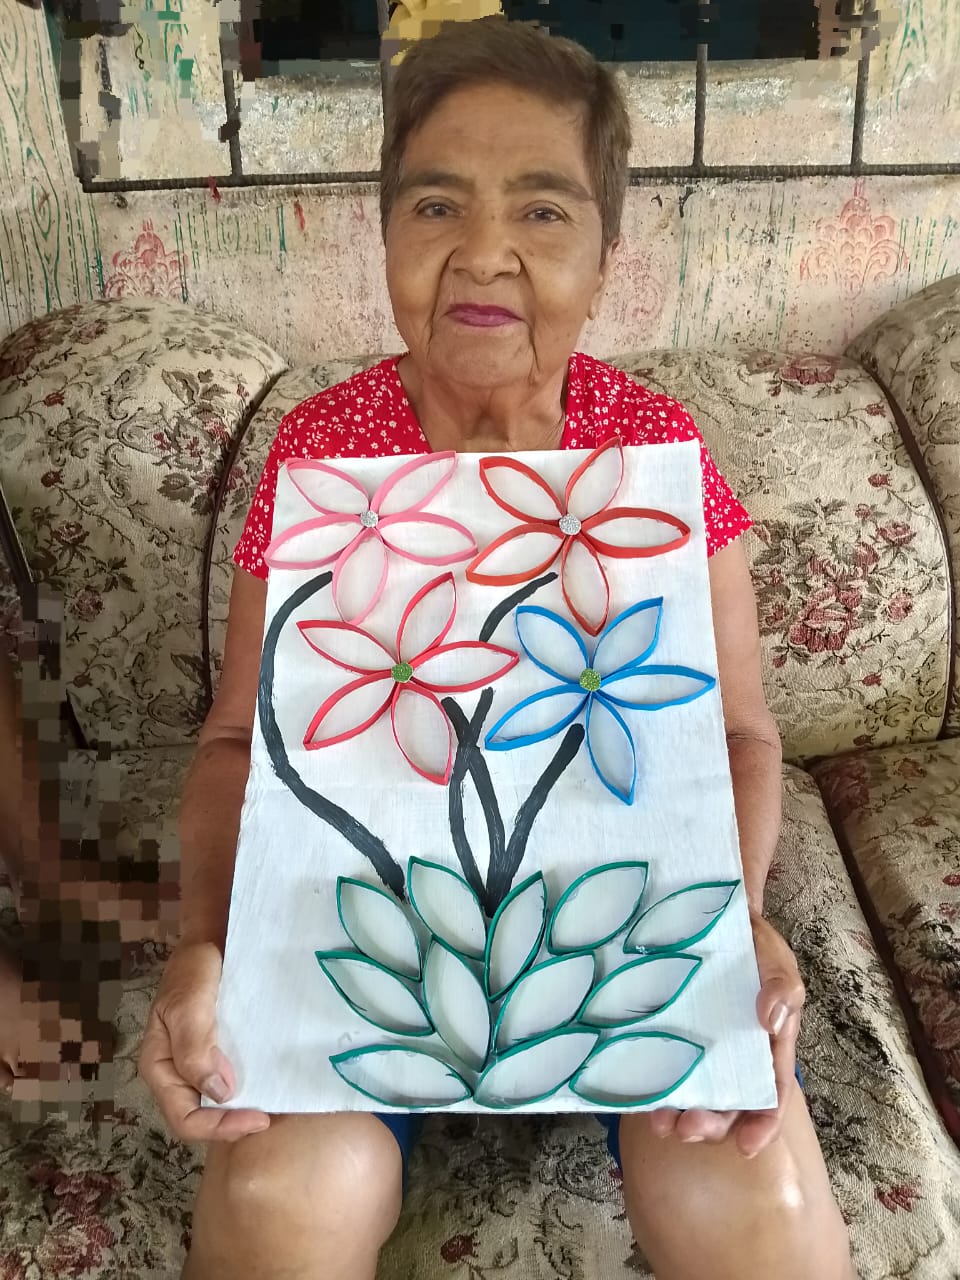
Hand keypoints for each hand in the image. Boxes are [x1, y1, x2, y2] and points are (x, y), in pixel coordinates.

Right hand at [138, 941, 270, 1142]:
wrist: (212, 938)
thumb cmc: (194, 967)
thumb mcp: (189, 1001)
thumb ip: (195, 1046)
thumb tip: (219, 1093)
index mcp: (159, 1066)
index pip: (184, 1118)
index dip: (218, 1126)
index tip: (258, 1117)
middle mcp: (176, 1072)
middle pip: (200, 1117)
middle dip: (232, 1124)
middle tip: (270, 1115)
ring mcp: (197, 1064)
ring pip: (216, 1104)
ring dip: (242, 1110)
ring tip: (275, 1105)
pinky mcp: (218, 1052)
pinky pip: (230, 1081)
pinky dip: (249, 1088)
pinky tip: (271, 1083)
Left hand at [648, 912, 804, 1156]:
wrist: (714, 917)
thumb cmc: (754, 946)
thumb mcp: (776, 960)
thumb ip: (781, 987)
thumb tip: (771, 1020)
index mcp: (767, 1047)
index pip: (770, 1093)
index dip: (762, 1124)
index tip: (746, 1146)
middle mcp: (733, 1056)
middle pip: (728, 1104)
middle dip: (711, 1125)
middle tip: (689, 1130)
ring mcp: (700, 1047)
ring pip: (694, 1093)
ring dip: (680, 1114)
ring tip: (663, 1123)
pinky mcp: (669, 1034)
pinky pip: (663, 1066)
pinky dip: (654, 1086)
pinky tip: (641, 1096)